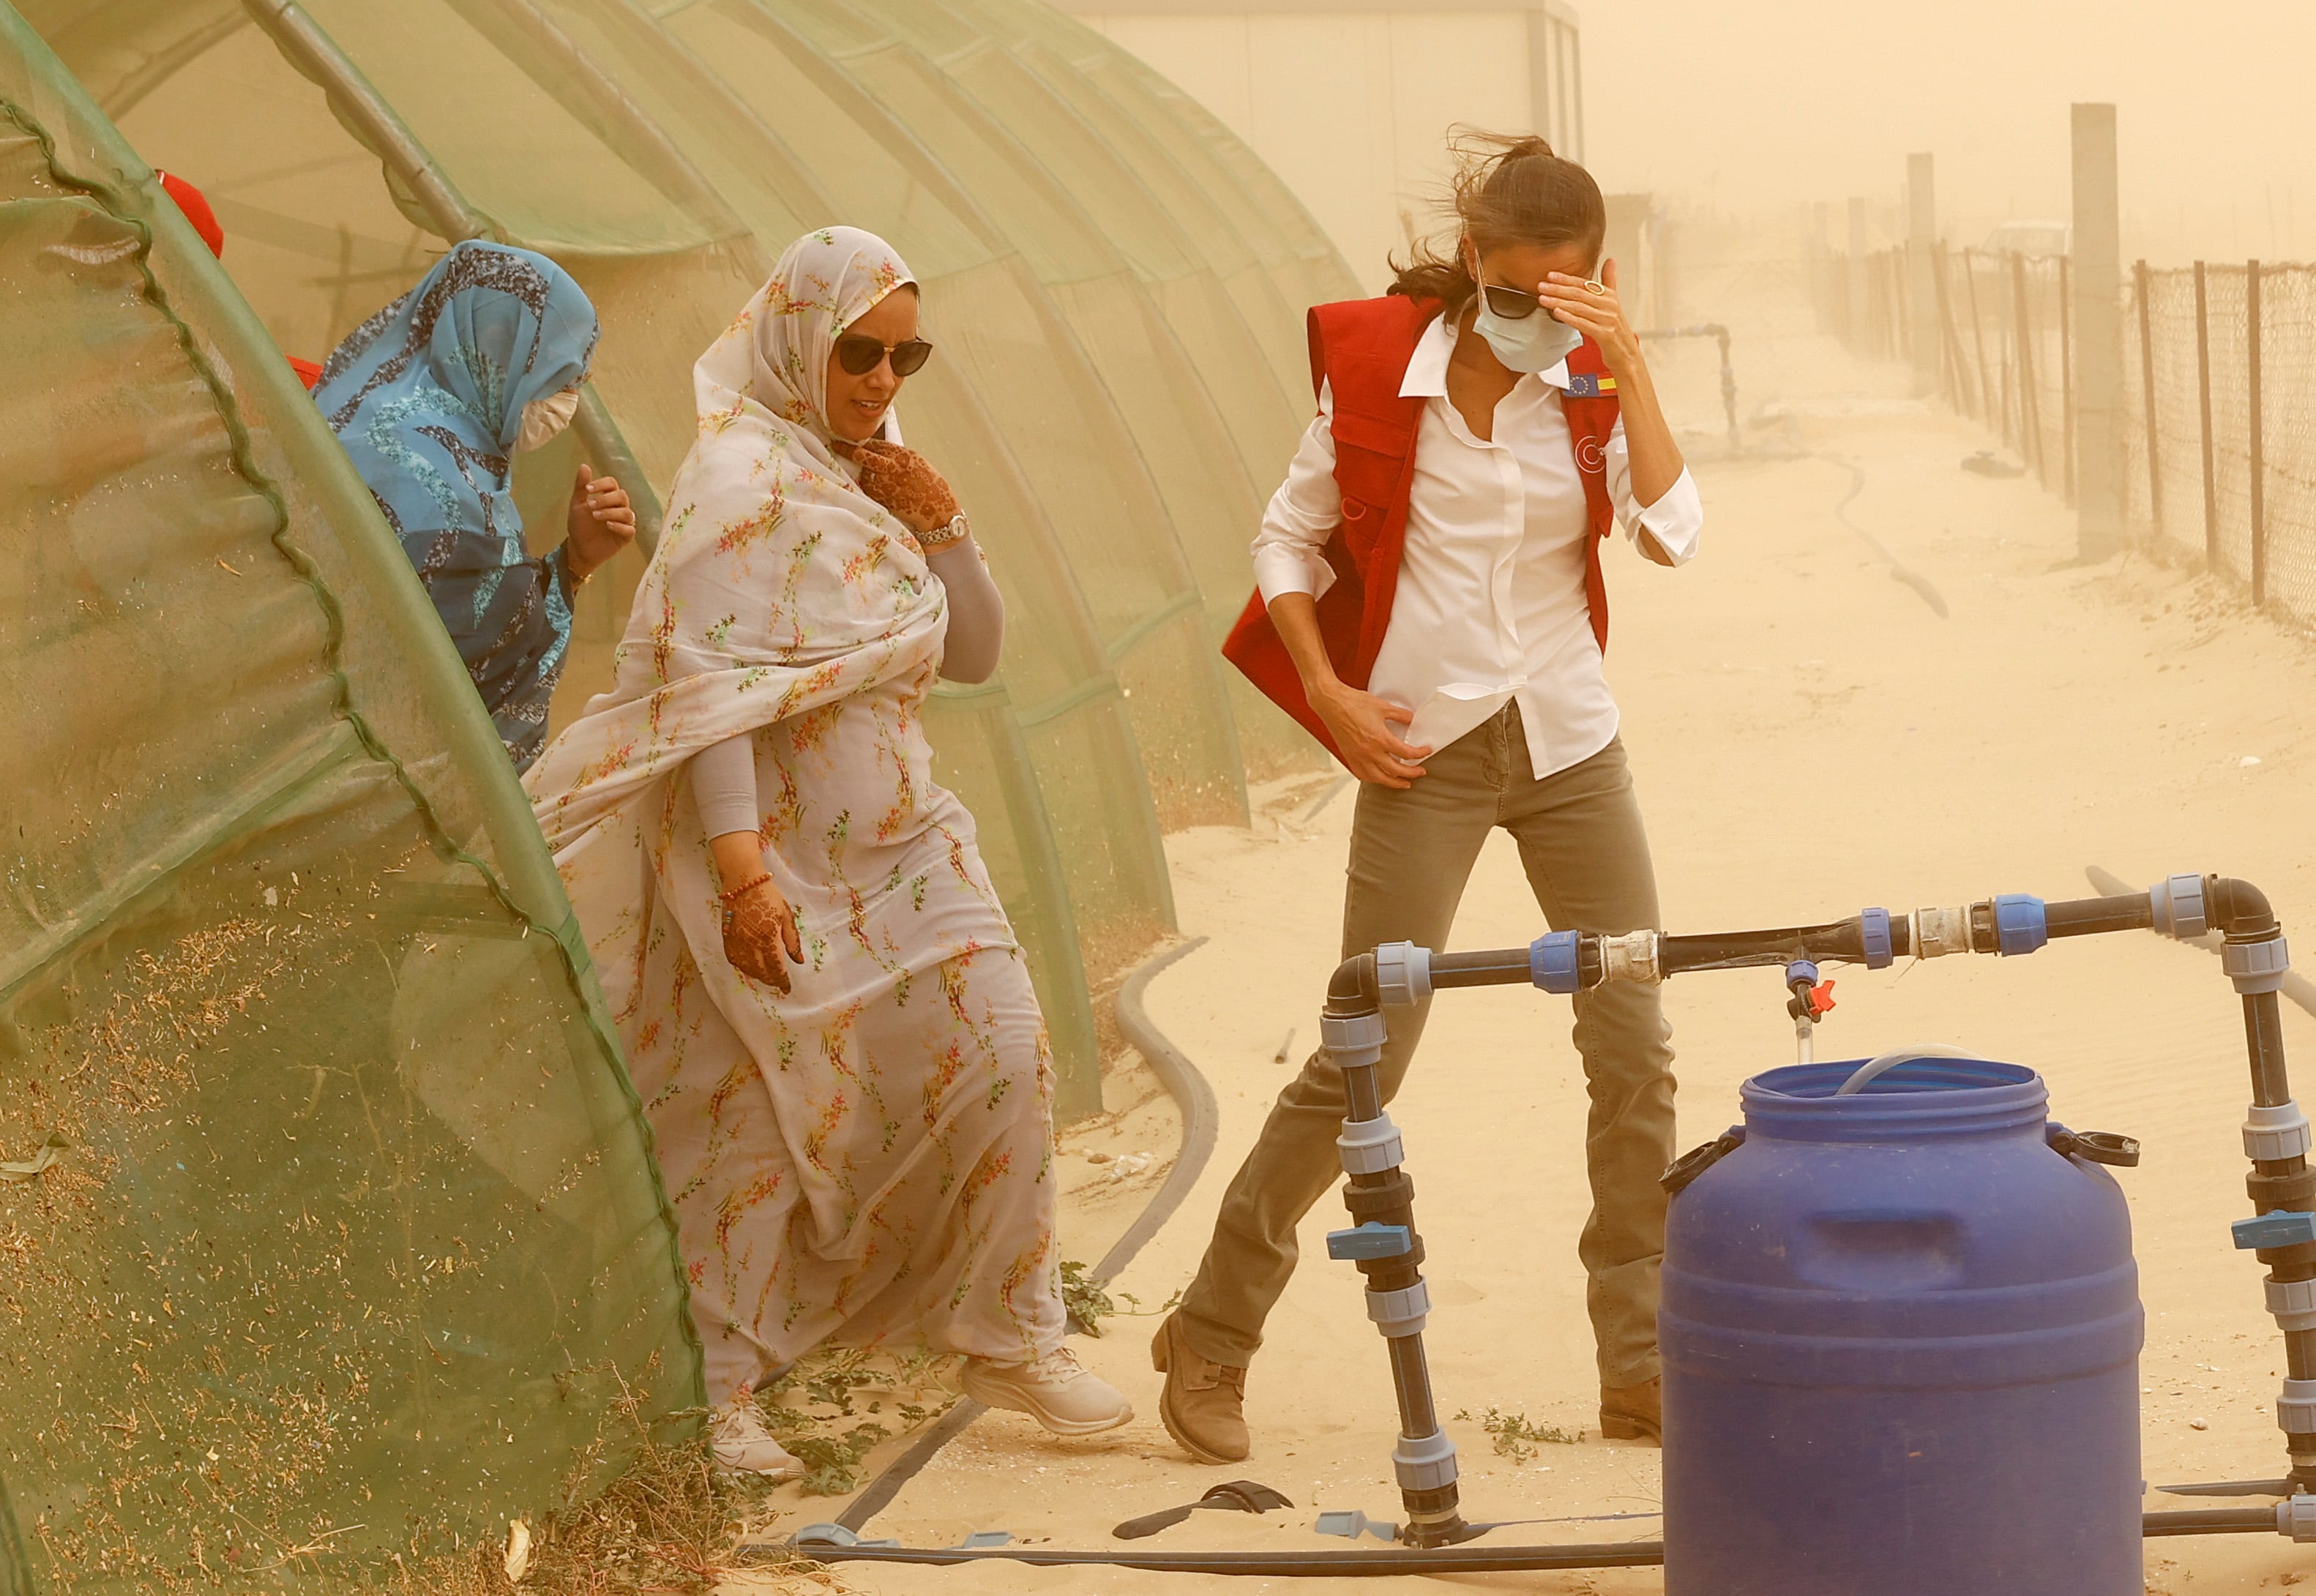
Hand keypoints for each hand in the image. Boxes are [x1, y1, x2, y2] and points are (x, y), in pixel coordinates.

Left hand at [566, 464, 635, 578]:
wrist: (578, 548)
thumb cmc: (580, 526)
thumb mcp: (577, 505)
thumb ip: (581, 487)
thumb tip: (584, 465)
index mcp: (609, 498)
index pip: (612, 484)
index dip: (602, 484)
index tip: (588, 490)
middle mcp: (619, 508)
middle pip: (622, 496)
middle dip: (606, 499)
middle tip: (591, 505)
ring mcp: (624, 523)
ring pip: (627, 512)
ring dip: (610, 512)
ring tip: (595, 516)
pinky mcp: (626, 537)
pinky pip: (629, 529)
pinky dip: (619, 526)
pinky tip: (607, 525)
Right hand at [722, 876, 803, 992]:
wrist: (743, 881)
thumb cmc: (768, 896)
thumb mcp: (786, 916)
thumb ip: (792, 940)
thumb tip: (798, 961)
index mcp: (768, 937)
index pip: (776, 968)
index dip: (782, 981)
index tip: (787, 989)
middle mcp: (751, 943)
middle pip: (761, 972)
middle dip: (771, 980)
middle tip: (778, 982)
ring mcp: (737, 941)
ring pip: (746, 968)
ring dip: (757, 976)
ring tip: (766, 976)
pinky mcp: (727, 937)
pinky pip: (733, 959)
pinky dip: (742, 967)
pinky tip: (749, 966)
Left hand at [836, 438, 959, 534]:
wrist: (936, 509)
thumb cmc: (929, 485)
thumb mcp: (916, 462)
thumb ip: (895, 455)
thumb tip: (874, 450)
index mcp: (903, 456)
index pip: (875, 444)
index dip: (860, 441)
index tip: (847, 437)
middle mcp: (892, 469)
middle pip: (863, 456)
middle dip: (847, 450)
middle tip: (835, 446)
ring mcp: (885, 484)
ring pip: (865, 474)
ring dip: (865, 474)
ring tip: (883, 481)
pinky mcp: (881, 499)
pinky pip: (870, 489)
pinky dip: (872, 488)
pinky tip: (885, 491)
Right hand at [1310, 677, 1429, 787]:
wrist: (1331, 703)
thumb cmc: (1353, 703)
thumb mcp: (1383, 706)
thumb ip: (1400, 715)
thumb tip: (1412, 720)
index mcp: (1380, 739)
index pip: (1406, 753)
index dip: (1420, 754)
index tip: (1425, 751)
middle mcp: (1369, 752)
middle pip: (1396, 771)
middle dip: (1411, 773)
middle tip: (1420, 772)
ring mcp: (1358, 757)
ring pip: (1379, 778)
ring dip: (1393, 783)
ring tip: (1403, 783)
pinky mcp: (1349, 757)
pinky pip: (1363, 775)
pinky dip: (1374, 779)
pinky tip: (1379, 778)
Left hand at [1537, 258, 1642, 380]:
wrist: (1627, 354)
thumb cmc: (1616, 330)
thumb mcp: (1613, 303)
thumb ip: (1609, 282)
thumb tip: (1610, 260)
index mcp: (1609, 296)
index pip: (1584, 284)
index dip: (1566, 279)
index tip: (1550, 275)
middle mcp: (1609, 305)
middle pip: (1579, 294)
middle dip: (1558, 289)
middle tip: (1541, 286)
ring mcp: (1607, 319)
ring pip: (1579, 307)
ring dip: (1559, 302)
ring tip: (1543, 299)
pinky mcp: (1604, 334)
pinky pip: (1583, 324)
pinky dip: (1569, 317)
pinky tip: (1557, 313)